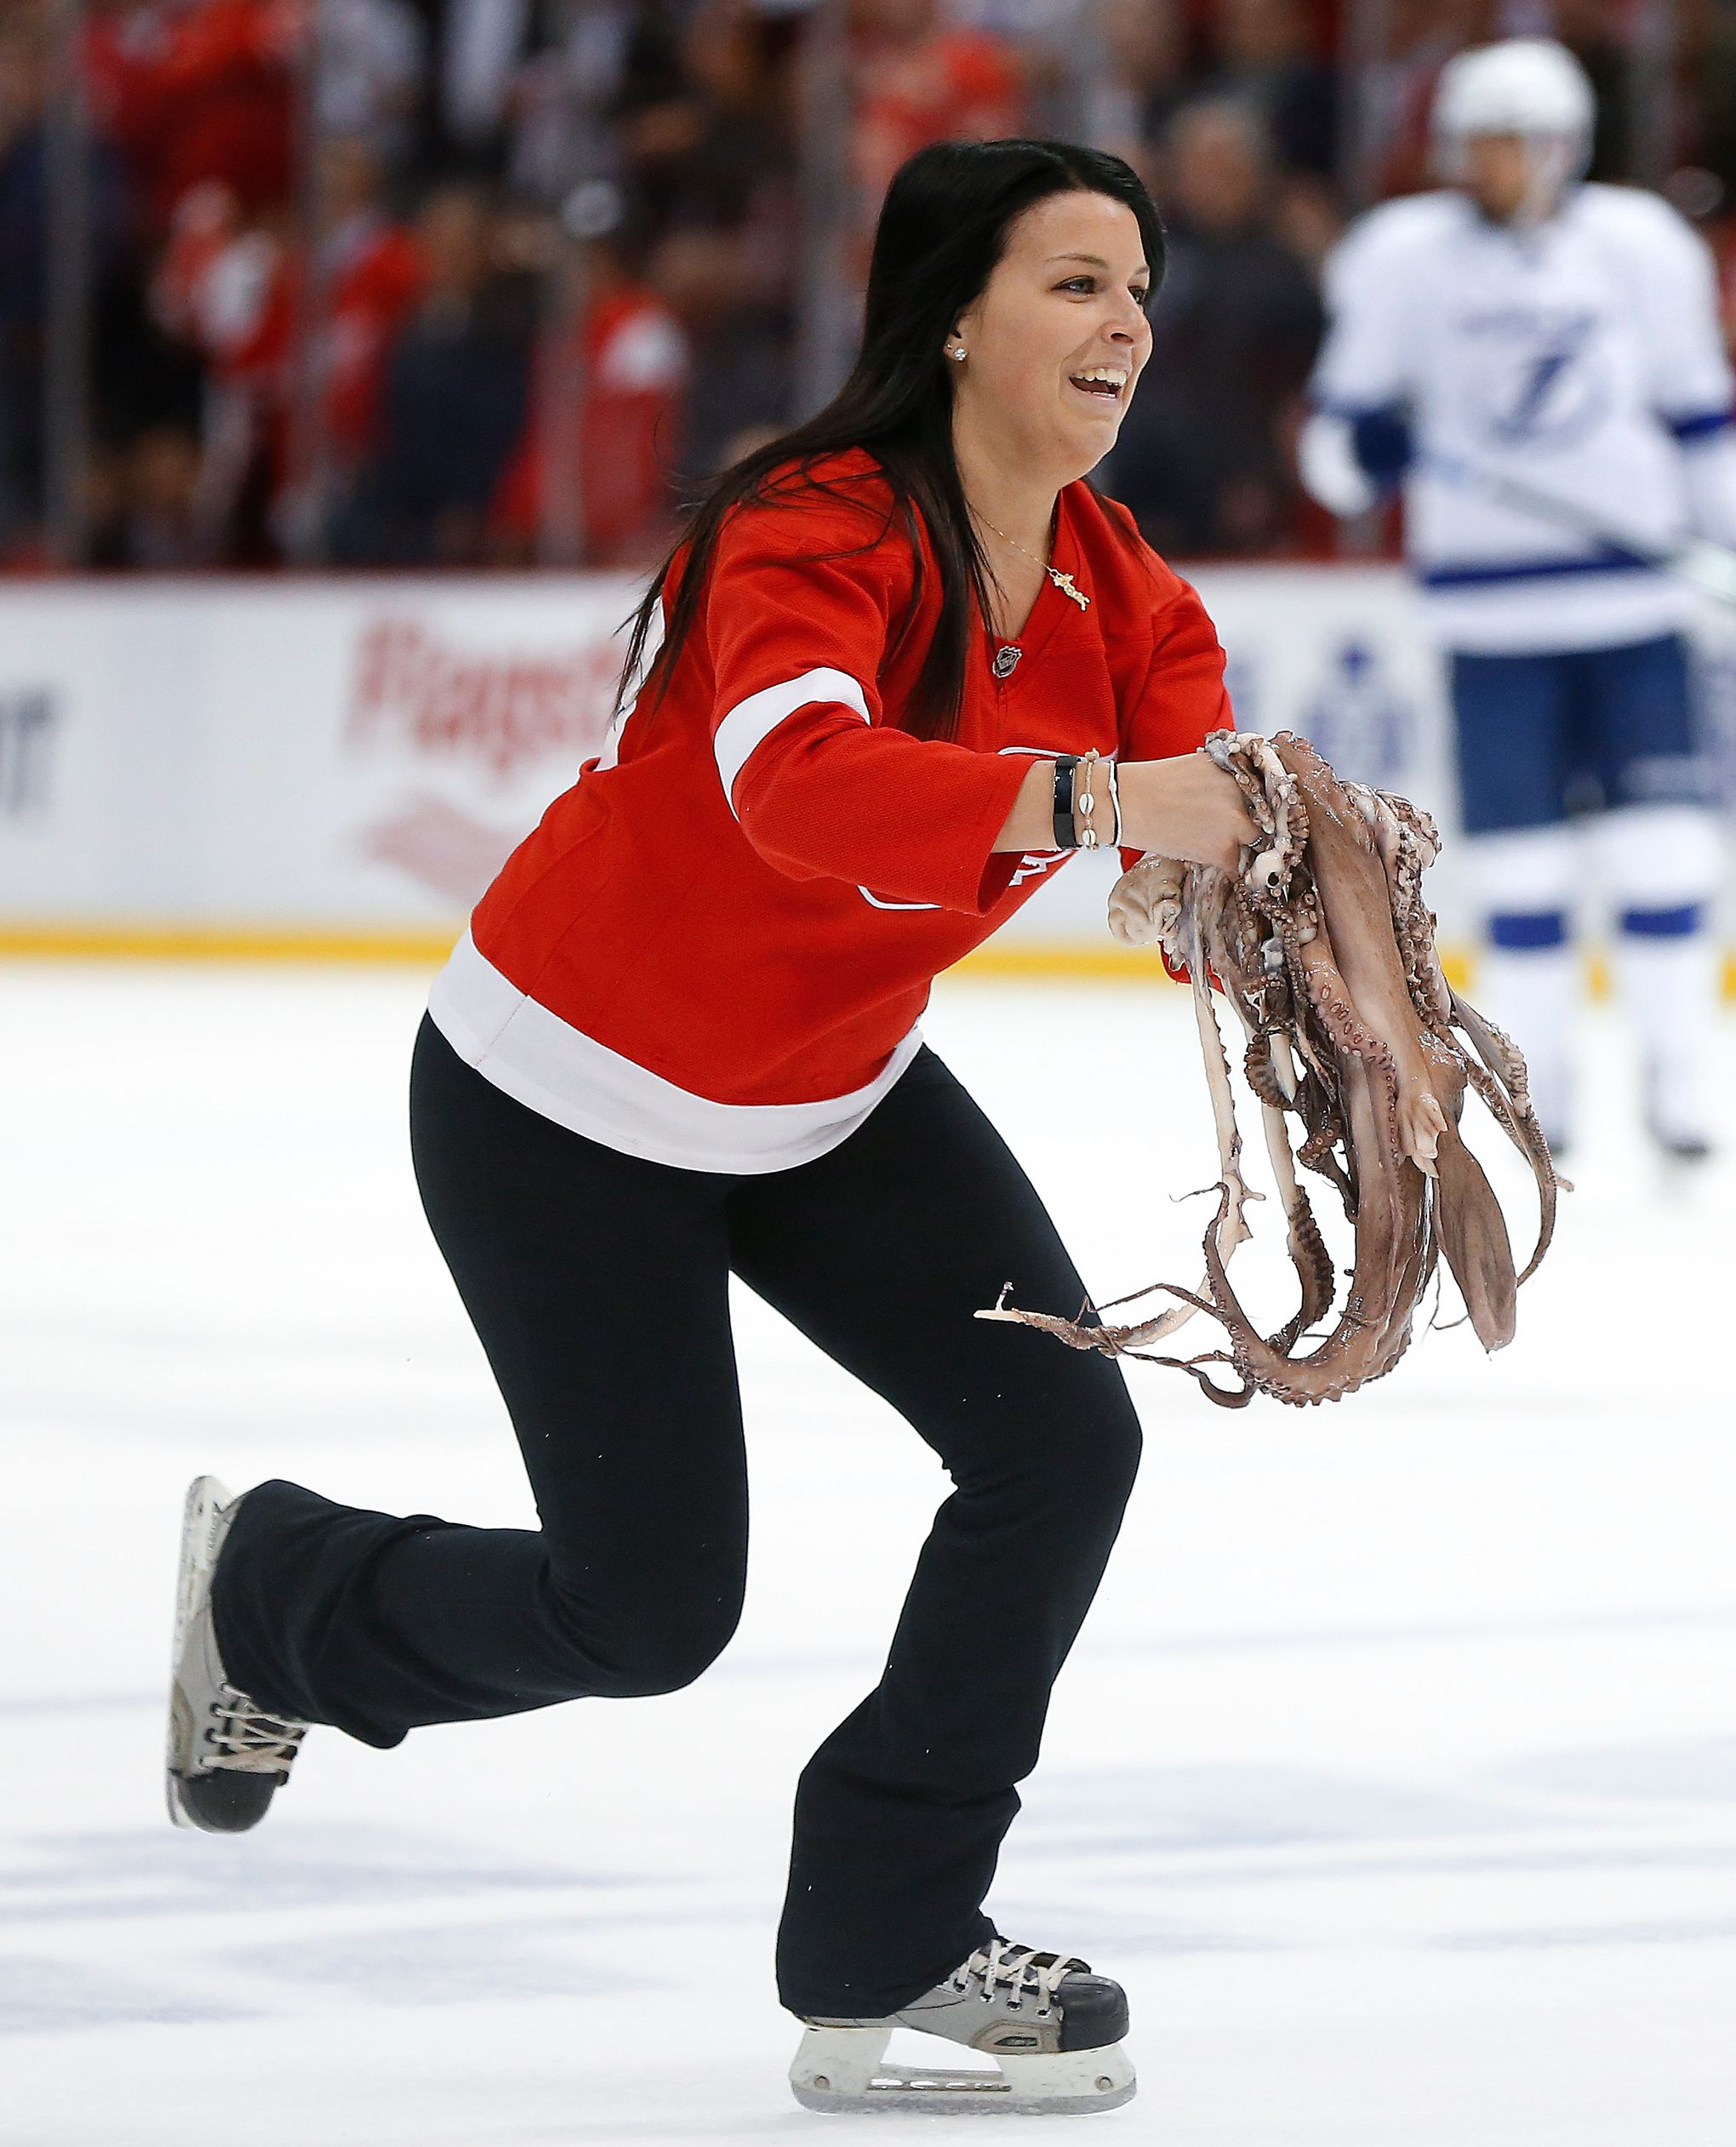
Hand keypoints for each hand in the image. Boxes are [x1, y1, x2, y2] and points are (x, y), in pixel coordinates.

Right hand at [1115, 753, 1257, 871]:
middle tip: (1235, 834)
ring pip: (1254, 843)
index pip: (1263, 792)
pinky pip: (1237, 867)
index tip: (1253, 815)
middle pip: (1264, 818)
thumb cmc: (1153, 783)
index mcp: (1236, 771)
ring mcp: (1235, 823)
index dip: (1257, 806)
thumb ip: (1223, 777)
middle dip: (1251, 827)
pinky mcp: (1222, 850)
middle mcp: (1242, 795)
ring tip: (1223, 850)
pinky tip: (1219, 868)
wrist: (1128, 803)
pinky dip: (1229, 870)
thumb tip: (1236, 793)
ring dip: (1241, 849)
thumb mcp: (1197, 765)